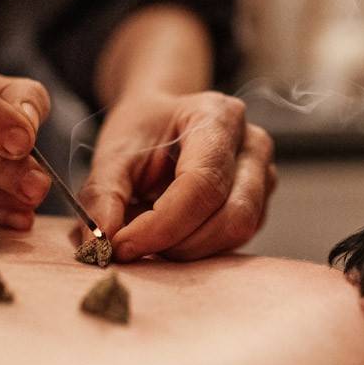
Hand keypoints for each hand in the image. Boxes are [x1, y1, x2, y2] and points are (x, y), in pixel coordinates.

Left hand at [79, 91, 275, 260]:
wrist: (163, 121)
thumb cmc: (143, 131)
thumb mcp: (113, 153)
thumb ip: (103, 194)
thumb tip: (99, 240)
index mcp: (217, 116)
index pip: (201, 184)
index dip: (162, 224)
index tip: (121, 245)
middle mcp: (251, 144)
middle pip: (230, 214)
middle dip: (175, 242)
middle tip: (130, 246)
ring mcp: (263, 175)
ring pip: (237, 232)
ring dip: (187, 248)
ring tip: (147, 234)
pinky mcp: (259, 204)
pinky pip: (235, 239)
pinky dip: (197, 247)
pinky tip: (167, 234)